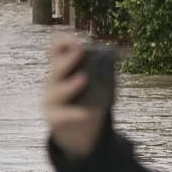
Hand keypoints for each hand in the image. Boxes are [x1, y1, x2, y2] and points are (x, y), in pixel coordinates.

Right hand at [44, 34, 104, 158]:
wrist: (76, 133)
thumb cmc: (87, 102)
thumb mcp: (96, 84)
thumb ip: (102, 70)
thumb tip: (120, 54)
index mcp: (61, 69)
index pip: (55, 50)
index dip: (63, 42)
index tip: (76, 39)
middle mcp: (53, 82)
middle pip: (56, 68)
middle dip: (68, 59)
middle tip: (80, 50)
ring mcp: (51, 101)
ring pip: (58, 91)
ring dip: (71, 84)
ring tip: (84, 78)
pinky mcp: (55, 119)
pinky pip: (64, 115)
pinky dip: (75, 114)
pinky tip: (86, 113)